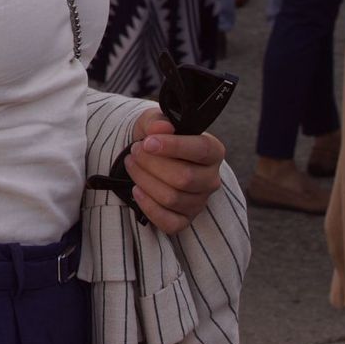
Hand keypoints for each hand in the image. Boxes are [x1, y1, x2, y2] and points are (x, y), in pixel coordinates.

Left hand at [122, 115, 225, 233]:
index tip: (147, 142)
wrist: (149, 156)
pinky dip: (148, 206)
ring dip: (144, 180)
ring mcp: (199, 202)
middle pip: (184, 178)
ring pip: (172, 198)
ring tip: (132, 164)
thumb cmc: (157, 138)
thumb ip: (157, 121)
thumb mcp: (154, 121)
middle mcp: (211, 178)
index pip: (201, 150)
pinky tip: (136, 190)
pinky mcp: (185, 220)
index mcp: (212, 151)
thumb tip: (162, 128)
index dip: (173, 146)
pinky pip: (169, 222)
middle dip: (152, 164)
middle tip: (135, 151)